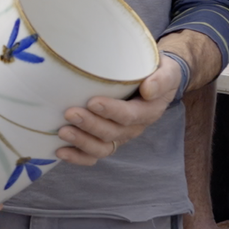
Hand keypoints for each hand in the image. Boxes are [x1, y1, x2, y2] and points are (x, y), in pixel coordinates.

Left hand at [56, 51, 180, 165]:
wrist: (155, 82)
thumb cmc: (157, 73)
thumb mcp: (168, 71)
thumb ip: (162, 79)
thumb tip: (148, 90)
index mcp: (148, 112)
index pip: (130, 115)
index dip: (111, 111)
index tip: (93, 102)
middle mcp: (134, 128)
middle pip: (112, 133)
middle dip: (90, 125)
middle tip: (70, 113)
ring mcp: (120, 136)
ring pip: (102, 148)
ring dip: (81, 142)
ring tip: (63, 132)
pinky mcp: (107, 140)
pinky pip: (94, 155)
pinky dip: (78, 157)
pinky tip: (61, 151)